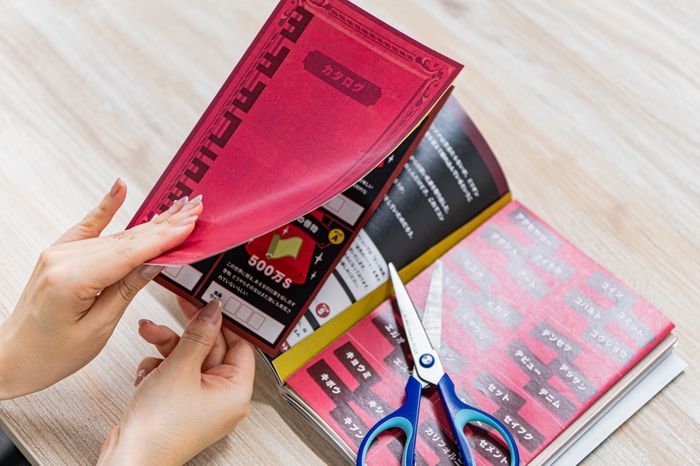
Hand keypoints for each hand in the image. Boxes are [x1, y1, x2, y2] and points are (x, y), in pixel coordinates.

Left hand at [0, 179, 202, 398]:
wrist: (13, 358)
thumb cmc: (50, 353)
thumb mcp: (98, 329)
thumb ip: (127, 290)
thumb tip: (154, 263)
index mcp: (71, 281)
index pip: (130, 253)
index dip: (164, 238)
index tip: (189, 224)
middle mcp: (62, 260)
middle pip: (126, 239)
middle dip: (165, 225)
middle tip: (194, 210)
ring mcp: (58, 253)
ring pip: (115, 235)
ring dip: (149, 224)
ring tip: (178, 211)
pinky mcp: (58, 253)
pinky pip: (88, 225)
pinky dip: (107, 207)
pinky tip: (119, 189)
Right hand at [98, 299, 254, 464]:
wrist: (129, 459)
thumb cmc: (160, 429)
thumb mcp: (181, 368)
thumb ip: (198, 335)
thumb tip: (213, 311)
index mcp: (236, 391)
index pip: (240, 344)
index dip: (224, 322)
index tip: (210, 303)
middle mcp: (222, 398)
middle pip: (211, 348)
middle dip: (187, 331)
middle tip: (179, 307)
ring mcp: (199, 402)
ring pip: (189, 358)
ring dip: (168, 345)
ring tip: (150, 333)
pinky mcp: (179, 405)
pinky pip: (175, 373)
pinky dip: (159, 367)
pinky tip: (146, 372)